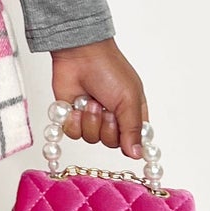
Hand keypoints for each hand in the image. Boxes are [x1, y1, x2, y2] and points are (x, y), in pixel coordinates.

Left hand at [49, 38, 147, 161]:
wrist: (80, 55)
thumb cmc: (110, 70)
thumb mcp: (128, 99)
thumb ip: (133, 129)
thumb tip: (137, 155)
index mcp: (132, 114)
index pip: (134, 141)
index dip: (129, 141)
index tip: (124, 135)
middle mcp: (113, 119)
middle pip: (111, 143)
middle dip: (106, 126)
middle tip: (105, 107)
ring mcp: (92, 118)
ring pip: (91, 139)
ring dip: (90, 120)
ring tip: (90, 101)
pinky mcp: (72, 116)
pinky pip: (73, 133)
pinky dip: (74, 120)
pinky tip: (77, 105)